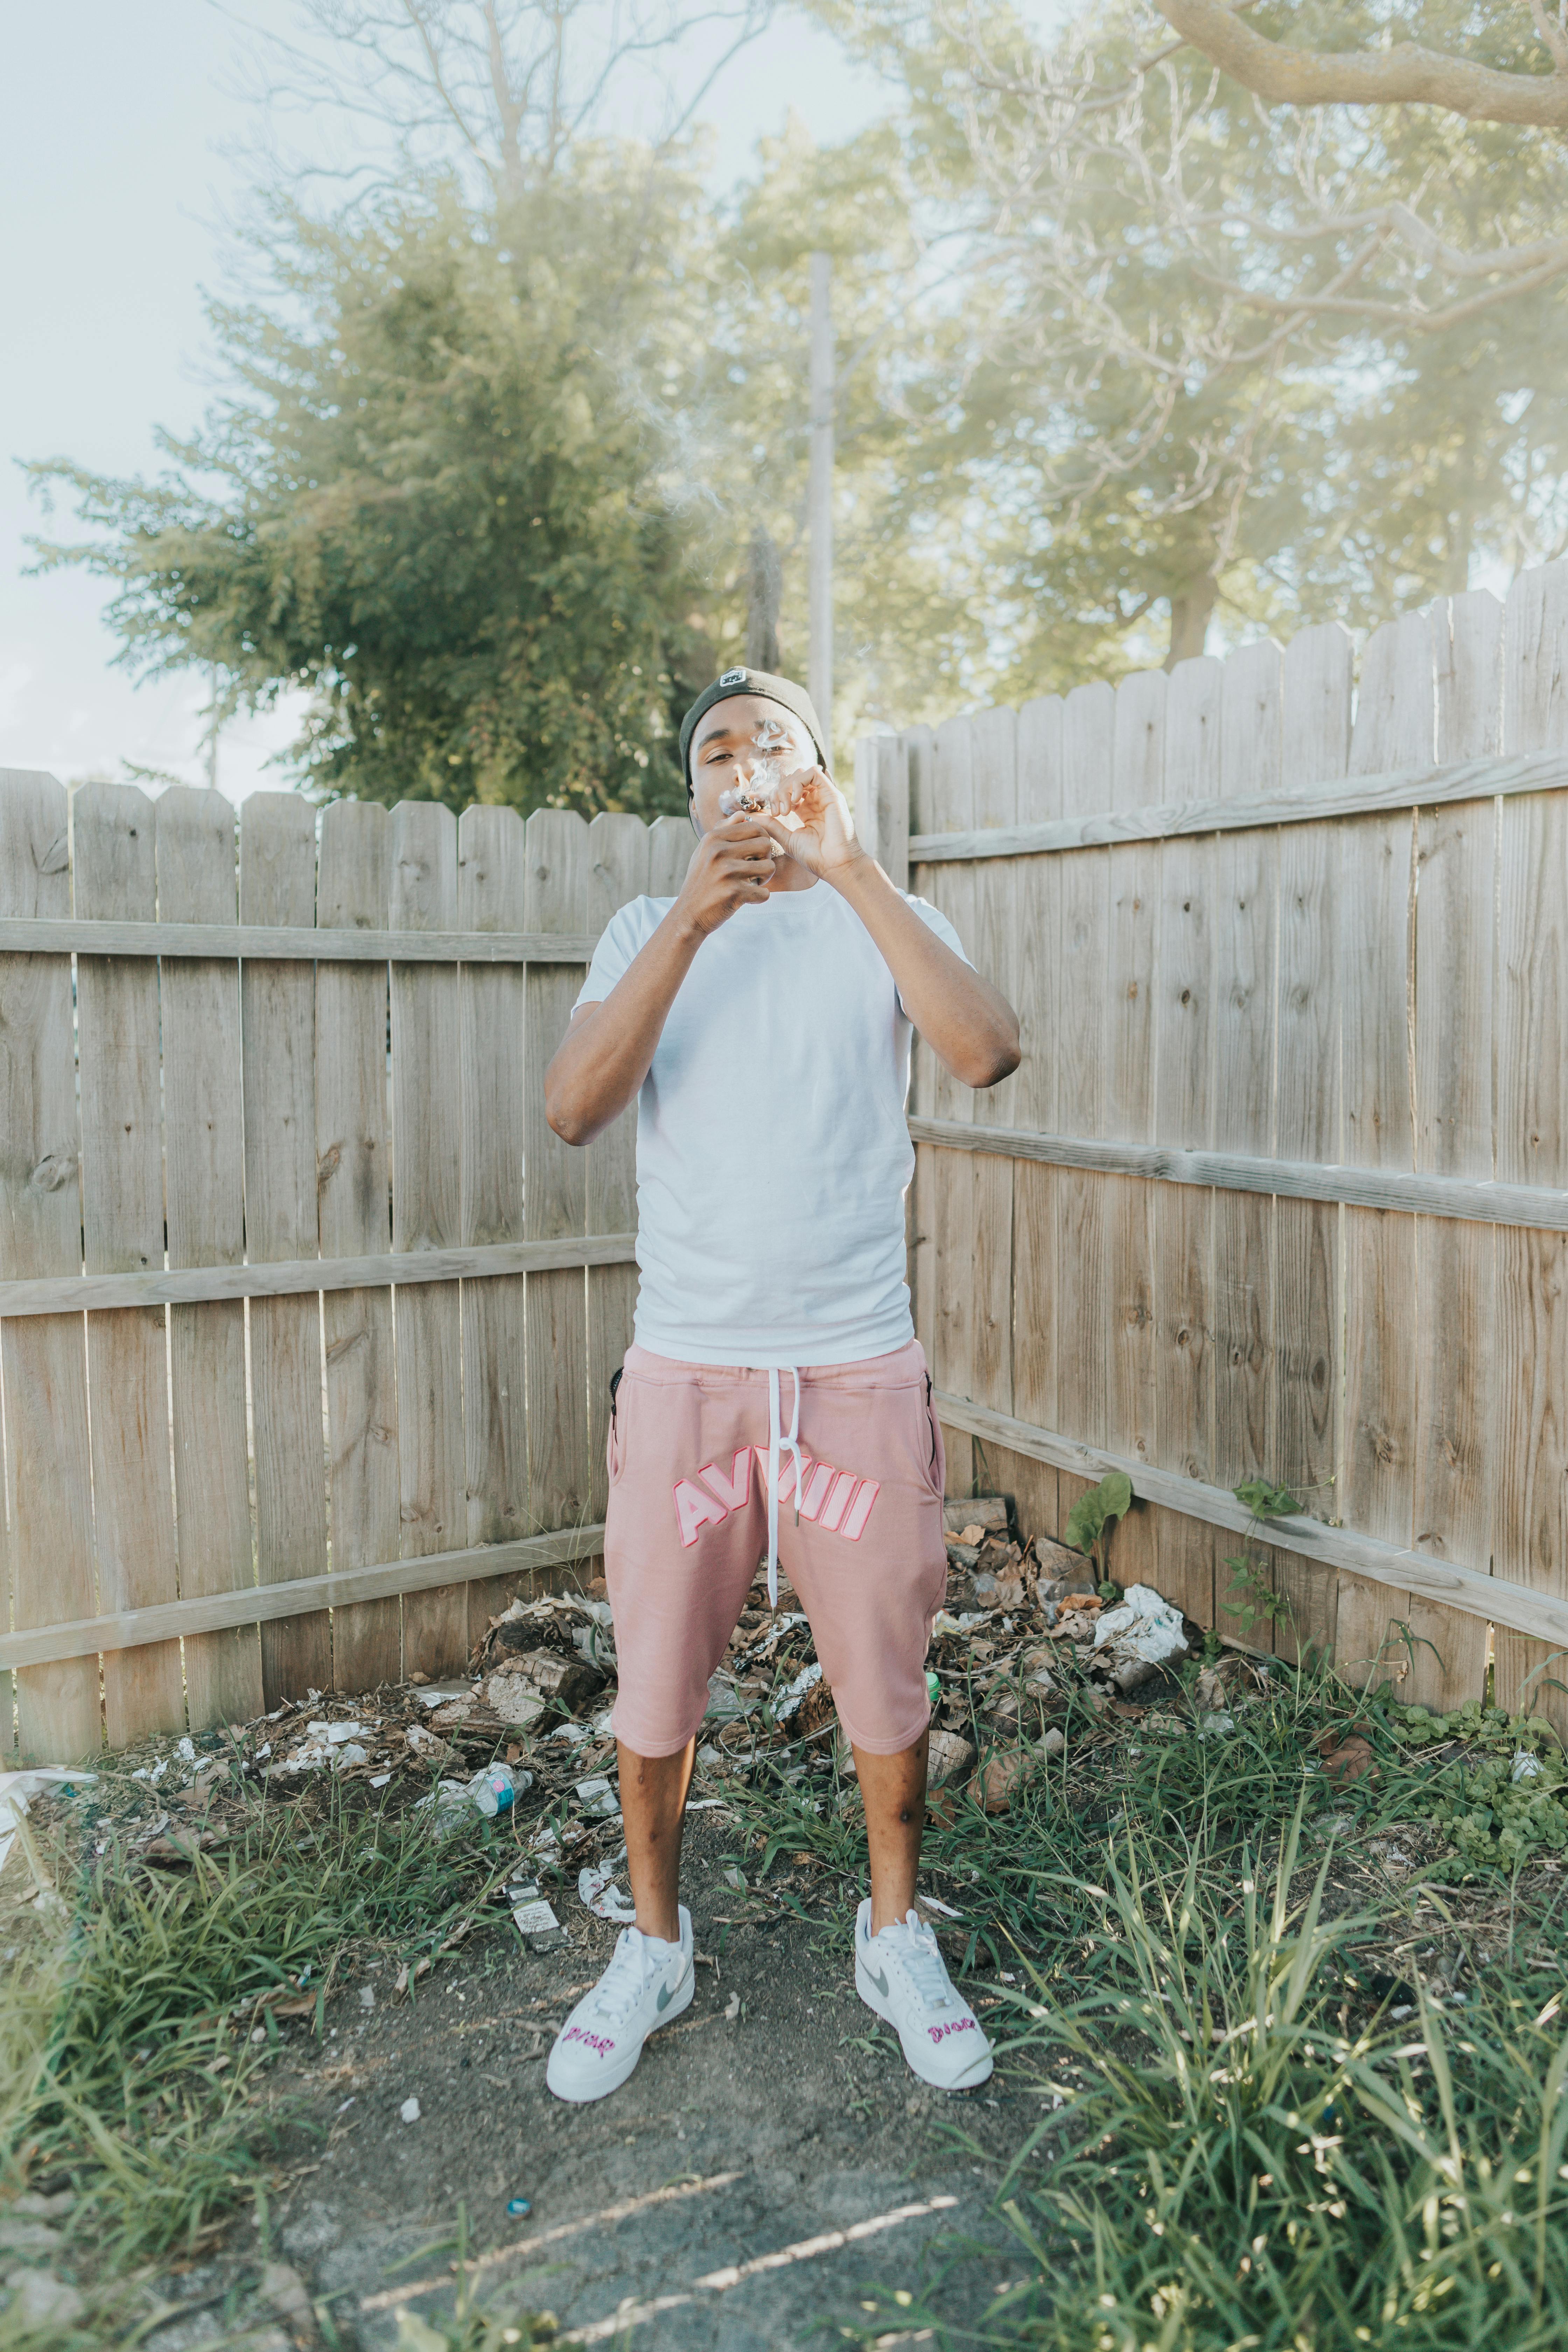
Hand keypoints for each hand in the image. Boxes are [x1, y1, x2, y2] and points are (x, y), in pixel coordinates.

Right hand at [674, 814, 777, 935]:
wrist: (688, 914)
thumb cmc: (700, 881)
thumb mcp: (705, 851)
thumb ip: (723, 830)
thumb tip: (742, 813)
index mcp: (713, 838)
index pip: (754, 827)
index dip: (760, 840)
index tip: (753, 854)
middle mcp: (719, 852)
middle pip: (765, 844)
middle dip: (765, 859)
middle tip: (755, 871)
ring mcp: (726, 872)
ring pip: (769, 867)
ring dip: (764, 879)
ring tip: (750, 884)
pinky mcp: (733, 893)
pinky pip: (764, 893)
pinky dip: (759, 898)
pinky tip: (746, 899)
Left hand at [754, 764, 862, 877]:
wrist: (835, 865)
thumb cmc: (815, 857)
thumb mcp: (787, 839)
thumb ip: (771, 825)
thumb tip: (752, 816)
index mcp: (805, 811)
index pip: (785, 791)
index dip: (772, 795)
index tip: (765, 810)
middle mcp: (814, 801)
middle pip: (790, 781)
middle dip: (778, 793)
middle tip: (778, 813)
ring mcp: (823, 796)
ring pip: (800, 775)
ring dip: (786, 787)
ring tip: (785, 809)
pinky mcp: (832, 794)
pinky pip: (813, 773)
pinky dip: (799, 783)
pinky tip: (795, 800)